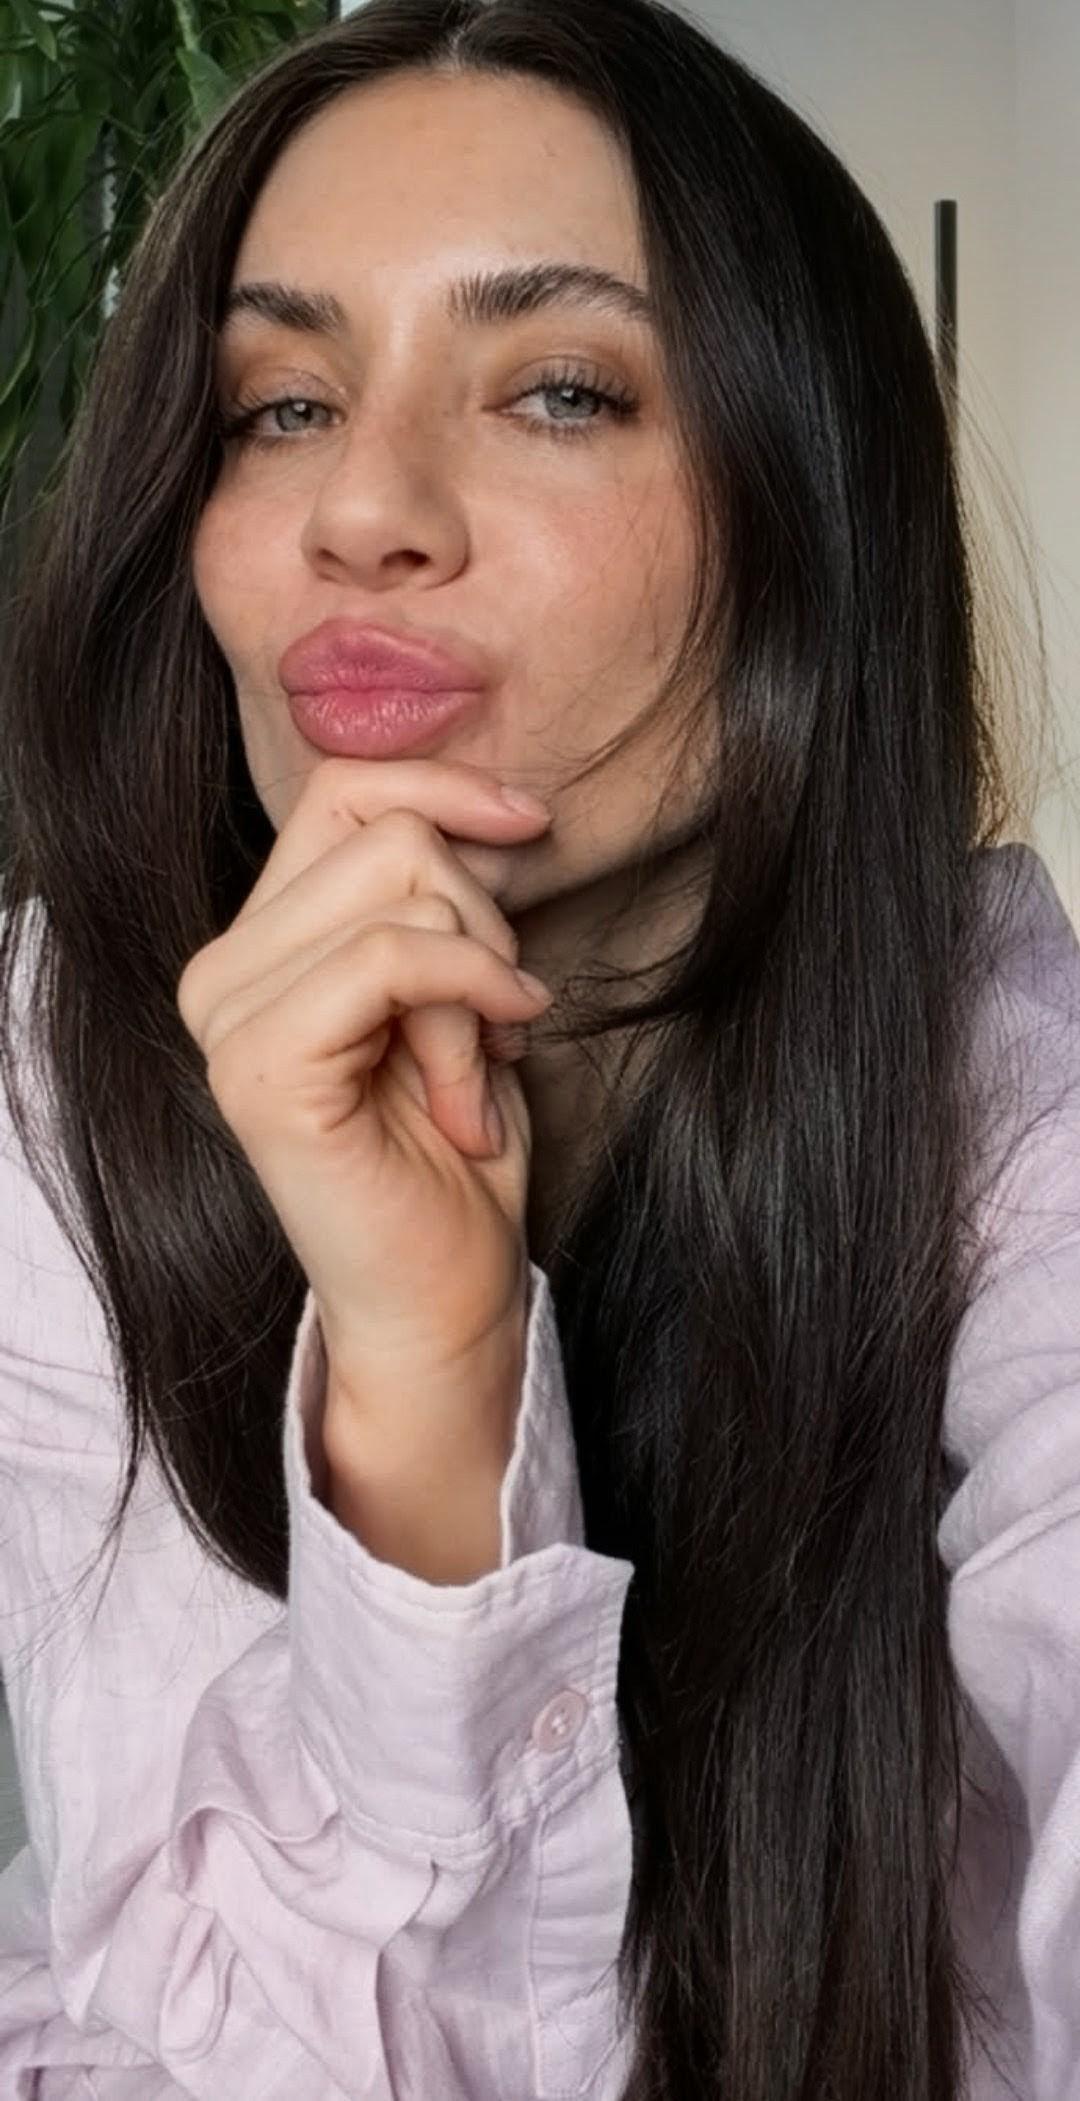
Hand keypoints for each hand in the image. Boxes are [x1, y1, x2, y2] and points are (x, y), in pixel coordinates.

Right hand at [175, 757, 553, 1467]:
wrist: (444, 1297)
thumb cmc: (458, 1155)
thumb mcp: (460, 994)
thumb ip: (442, 899)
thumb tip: (493, 805)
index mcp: (257, 944)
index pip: (342, 791)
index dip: (446, 787)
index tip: (530, 824)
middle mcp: (219, 972)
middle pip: (386, 831)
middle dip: (483, 916)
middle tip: (500, 1021)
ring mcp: (227, 1019)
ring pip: (404, 887)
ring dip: (480, 978)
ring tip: (479, 1074)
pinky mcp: (261, 1069)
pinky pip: (393, 958)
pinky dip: (470, 999)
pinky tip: (479, 1086)